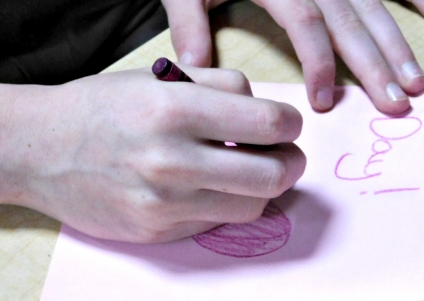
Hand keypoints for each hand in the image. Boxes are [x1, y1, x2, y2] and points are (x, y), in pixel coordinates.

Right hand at [0, 66, 305, 242]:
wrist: (42, 149)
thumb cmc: (105, 106)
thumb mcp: (162, 78)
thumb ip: (224, 89)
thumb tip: (269, 115)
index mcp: (176, 110)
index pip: (270, 124)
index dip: (292, 124)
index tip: (288, 125)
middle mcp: (172, 161)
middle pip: (273, 175)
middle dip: (292, 163)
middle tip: (286, 154)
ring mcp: (164, 204)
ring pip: (253, 206)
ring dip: (264, 188)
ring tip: (250, 170)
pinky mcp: (158, 232)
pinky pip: (218, 222)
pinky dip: (228, 203)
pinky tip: (214, 186)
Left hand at [161, 0, 423, 113]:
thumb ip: (189, 21)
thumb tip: (193, 69)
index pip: (307, 25)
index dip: (319, 64)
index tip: (326, 104)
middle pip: (352, 21)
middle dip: (376, 65)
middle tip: (397, 105)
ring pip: (376, 5)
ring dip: (399, 44)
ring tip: (418, 81)